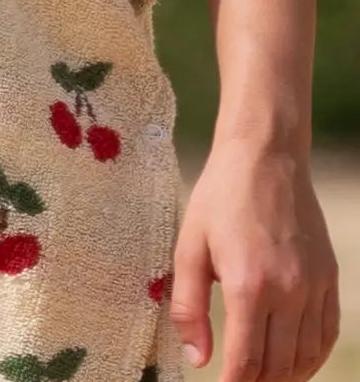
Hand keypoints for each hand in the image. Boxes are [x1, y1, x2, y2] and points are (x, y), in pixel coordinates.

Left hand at [169, 137, 339, 381]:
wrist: (265, 157)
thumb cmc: (219, 198)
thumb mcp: (189, 245)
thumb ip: (188, 305)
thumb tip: (197, 358)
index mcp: (248, 285)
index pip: (247, 360)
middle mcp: (288, 292)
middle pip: (278, 365)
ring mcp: (314, 287)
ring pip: (306, 356)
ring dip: (285, 376)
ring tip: (263, 378)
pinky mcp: (328, 278)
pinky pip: (327, 334)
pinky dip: (312, 357)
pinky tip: (295, 362)